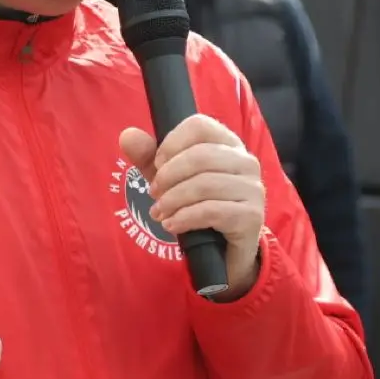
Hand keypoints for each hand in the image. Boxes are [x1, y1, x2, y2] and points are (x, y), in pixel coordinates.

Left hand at [119, 115, 265, 298]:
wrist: (224, 252)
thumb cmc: (198, 206)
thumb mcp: (170, 180)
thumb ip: (149, 158)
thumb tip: (127, 135)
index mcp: (228, 144)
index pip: (200, 126)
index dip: (172, 143)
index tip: (157, 165)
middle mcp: (246, 161)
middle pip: (200, 156)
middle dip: (168, 177)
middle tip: (153, 194)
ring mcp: (252, 189)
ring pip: (205, 184)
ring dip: (173, 200)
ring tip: (158, 214)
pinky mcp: (251, 216)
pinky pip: (212, 211)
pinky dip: (184, 218)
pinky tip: (171, 225)